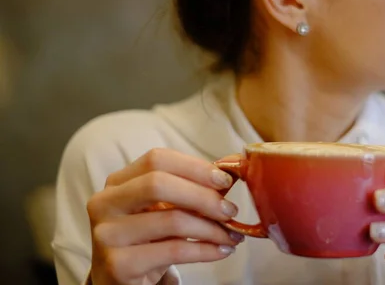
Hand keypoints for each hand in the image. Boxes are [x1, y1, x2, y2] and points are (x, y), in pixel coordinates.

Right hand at [86, 148, 243, 284]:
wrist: (120, 281)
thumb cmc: (148, 238)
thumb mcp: (163, 208)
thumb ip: (191, 187)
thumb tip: (232, 166)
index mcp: (118, 182)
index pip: (157, 159)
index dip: (195, 167)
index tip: (225, 180)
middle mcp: (106, 203)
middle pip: (159, 185)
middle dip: (203, 196)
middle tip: (230, 210)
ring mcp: (108, 234)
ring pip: (171, 220)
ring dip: (211, 228)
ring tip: (231, 235)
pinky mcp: (118, 264)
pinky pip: (174, 251)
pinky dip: (205, 250)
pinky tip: (221, 251)